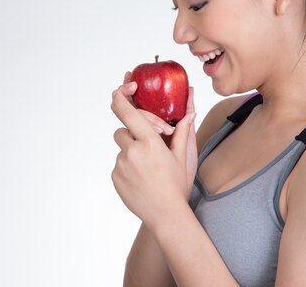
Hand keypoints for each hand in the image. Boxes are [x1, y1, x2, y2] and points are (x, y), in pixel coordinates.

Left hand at [110, 83, 196, 226]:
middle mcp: (132, 152)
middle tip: (148, 144)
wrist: (166, 214)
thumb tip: (189, 112)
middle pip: (123, 130)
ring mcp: (121, 165)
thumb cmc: (176, 185)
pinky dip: (128, 166)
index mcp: (150, 143)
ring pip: (121, 148)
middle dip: (133, 133)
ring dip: (131, 151)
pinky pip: (119, 164)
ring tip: (147, 167)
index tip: (117, 91)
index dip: (120, 99)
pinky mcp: (115, 177)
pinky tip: (142, 178)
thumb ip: (182, 132)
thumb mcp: (181, 157)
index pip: (129, 113)